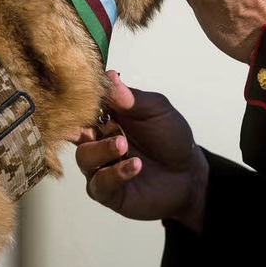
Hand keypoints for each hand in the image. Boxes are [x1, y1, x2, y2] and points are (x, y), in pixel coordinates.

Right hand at [74, 71, 207, 231]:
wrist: (188, 172)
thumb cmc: (170, 136)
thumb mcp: (157, 110)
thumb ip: (132, 98)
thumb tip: (110, 75)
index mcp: (108, 116)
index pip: (86, 104)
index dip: (84, 99)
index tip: (88, 93)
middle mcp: (98, 139)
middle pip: (77, 130)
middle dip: (86, 126)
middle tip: (106, 123)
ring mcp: (101, 166)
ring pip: (84, 156)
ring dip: (102, 149)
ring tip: (123, 145)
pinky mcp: (107, 191)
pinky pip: (99, 184)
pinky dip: (114, 174)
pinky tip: (135, 165)